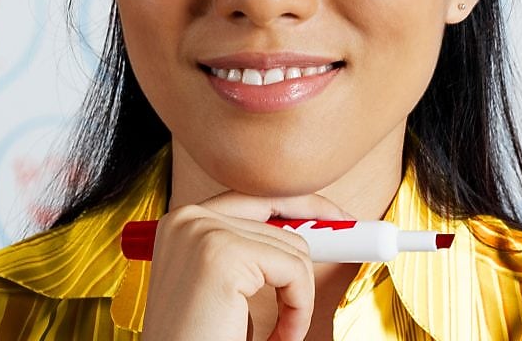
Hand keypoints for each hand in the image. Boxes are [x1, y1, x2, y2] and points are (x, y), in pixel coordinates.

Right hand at [140, 192, 353, 340]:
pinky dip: (299, 308)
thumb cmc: (203, 339)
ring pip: (294, 246)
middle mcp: (188, 218)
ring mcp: (203, 231)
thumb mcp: (227, 287)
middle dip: (311, 256)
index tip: (338, 221)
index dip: (303, 207)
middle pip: (281, 219)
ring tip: (280, 332)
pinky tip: (280, 336)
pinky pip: (295, 270)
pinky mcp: (223, 254)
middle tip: (334, 269)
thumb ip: (254, 251)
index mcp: (183, 222)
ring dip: (298, 296)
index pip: (258, 196)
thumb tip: (313, 223)